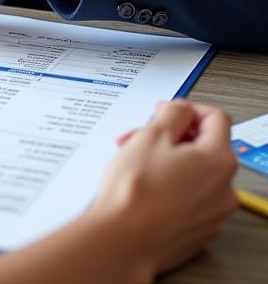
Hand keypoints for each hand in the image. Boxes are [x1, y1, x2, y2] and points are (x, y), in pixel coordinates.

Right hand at [88, 100, 237, 278]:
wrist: (124, 240)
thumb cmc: (136, 190)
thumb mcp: (152, 134)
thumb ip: (173, 113)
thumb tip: (181, 110)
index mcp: (219, 161)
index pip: (216, 119)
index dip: (187, 109)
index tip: (166, 111)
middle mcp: (225, 189)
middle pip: (203, 147)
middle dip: (170, 137)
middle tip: (138, 137)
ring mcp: (214, 214)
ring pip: (194, 173)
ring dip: (166, 161)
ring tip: (134, 163)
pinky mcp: (199, 230)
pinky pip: (190, 198)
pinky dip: (170, 187)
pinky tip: (143, 188)